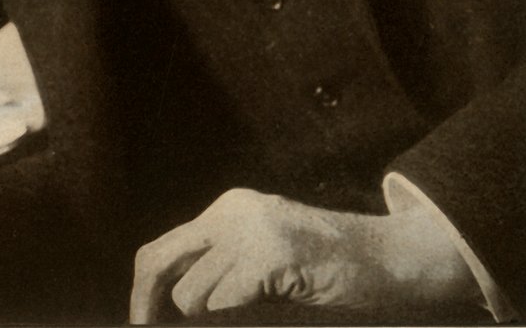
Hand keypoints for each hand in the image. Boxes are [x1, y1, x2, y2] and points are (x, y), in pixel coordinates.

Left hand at [129, 189, 474, 322]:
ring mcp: (249, 229)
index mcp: (227, 209)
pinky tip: (281, 293)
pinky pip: (227, 300)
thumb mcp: (262, 258)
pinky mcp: (268, 253)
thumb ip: (219, 268)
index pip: (162, 248)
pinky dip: (242, 310)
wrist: (385, 260)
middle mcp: (231, 210)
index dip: (143, 289)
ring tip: (263, 298)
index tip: (140, 324)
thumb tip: (165, 304)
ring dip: (217, 310)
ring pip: (193, 293)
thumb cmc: (325, 270)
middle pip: (158, 259)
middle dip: (148, 302)